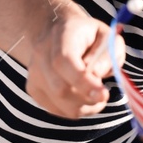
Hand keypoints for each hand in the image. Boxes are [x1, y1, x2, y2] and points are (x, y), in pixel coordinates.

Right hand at [25, 3, 114, 117]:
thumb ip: (107, 55)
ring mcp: (33, 72)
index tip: (104, 94)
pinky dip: (74, 109)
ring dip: (84, 106)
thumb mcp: (108, 38)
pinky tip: (83, 97)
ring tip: (96, 95)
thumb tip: (96, 74)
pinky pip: (55, 109)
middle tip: (104, 95)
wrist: (60, 33)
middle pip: (60, 87)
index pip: (64, 61)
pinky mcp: (33, 88)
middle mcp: (41, 52)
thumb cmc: (91, 37)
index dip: (83, 82)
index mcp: (62, 34)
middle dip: (87, 98)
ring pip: (58, 102)